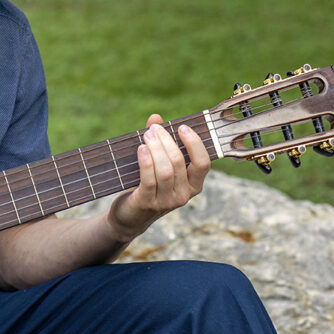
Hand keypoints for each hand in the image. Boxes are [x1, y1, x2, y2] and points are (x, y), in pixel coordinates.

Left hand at [107, 114, 209, 241]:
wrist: (130, 216)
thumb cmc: (146, 185)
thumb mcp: (157, 165)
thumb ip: (158, 142)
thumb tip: (156, 117)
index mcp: (193, 185)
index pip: (203, 163)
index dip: (194, 143)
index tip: (182, 127)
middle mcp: (184, 195)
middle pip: (179, 162)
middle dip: (166, 141)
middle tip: (154, 129)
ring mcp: (167, 201)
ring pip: (165, 170)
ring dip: (155, 149)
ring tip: (146, 135)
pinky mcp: (148, 204)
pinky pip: (149, 180)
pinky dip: (146, 162)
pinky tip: (141, 149)